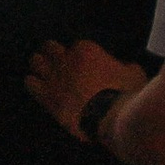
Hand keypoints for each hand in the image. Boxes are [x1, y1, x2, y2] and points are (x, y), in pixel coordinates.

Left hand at [26, 38, 146, 141]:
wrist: (113, 117)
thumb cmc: (127, 94)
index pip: (76, 46)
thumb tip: (127, 67)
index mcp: (86, 49)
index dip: (80, 57)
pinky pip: (30, 84)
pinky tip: (36, 86)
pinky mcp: (48, 97)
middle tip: (60, 65)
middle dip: (53, 54)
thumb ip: (126, 66)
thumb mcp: (134, 73)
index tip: (85, 67)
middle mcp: (66, 59)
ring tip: (44, 73)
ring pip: (36, 61)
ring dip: (40, 66)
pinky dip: (33, 83)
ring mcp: (55, 77)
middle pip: (50, 47)